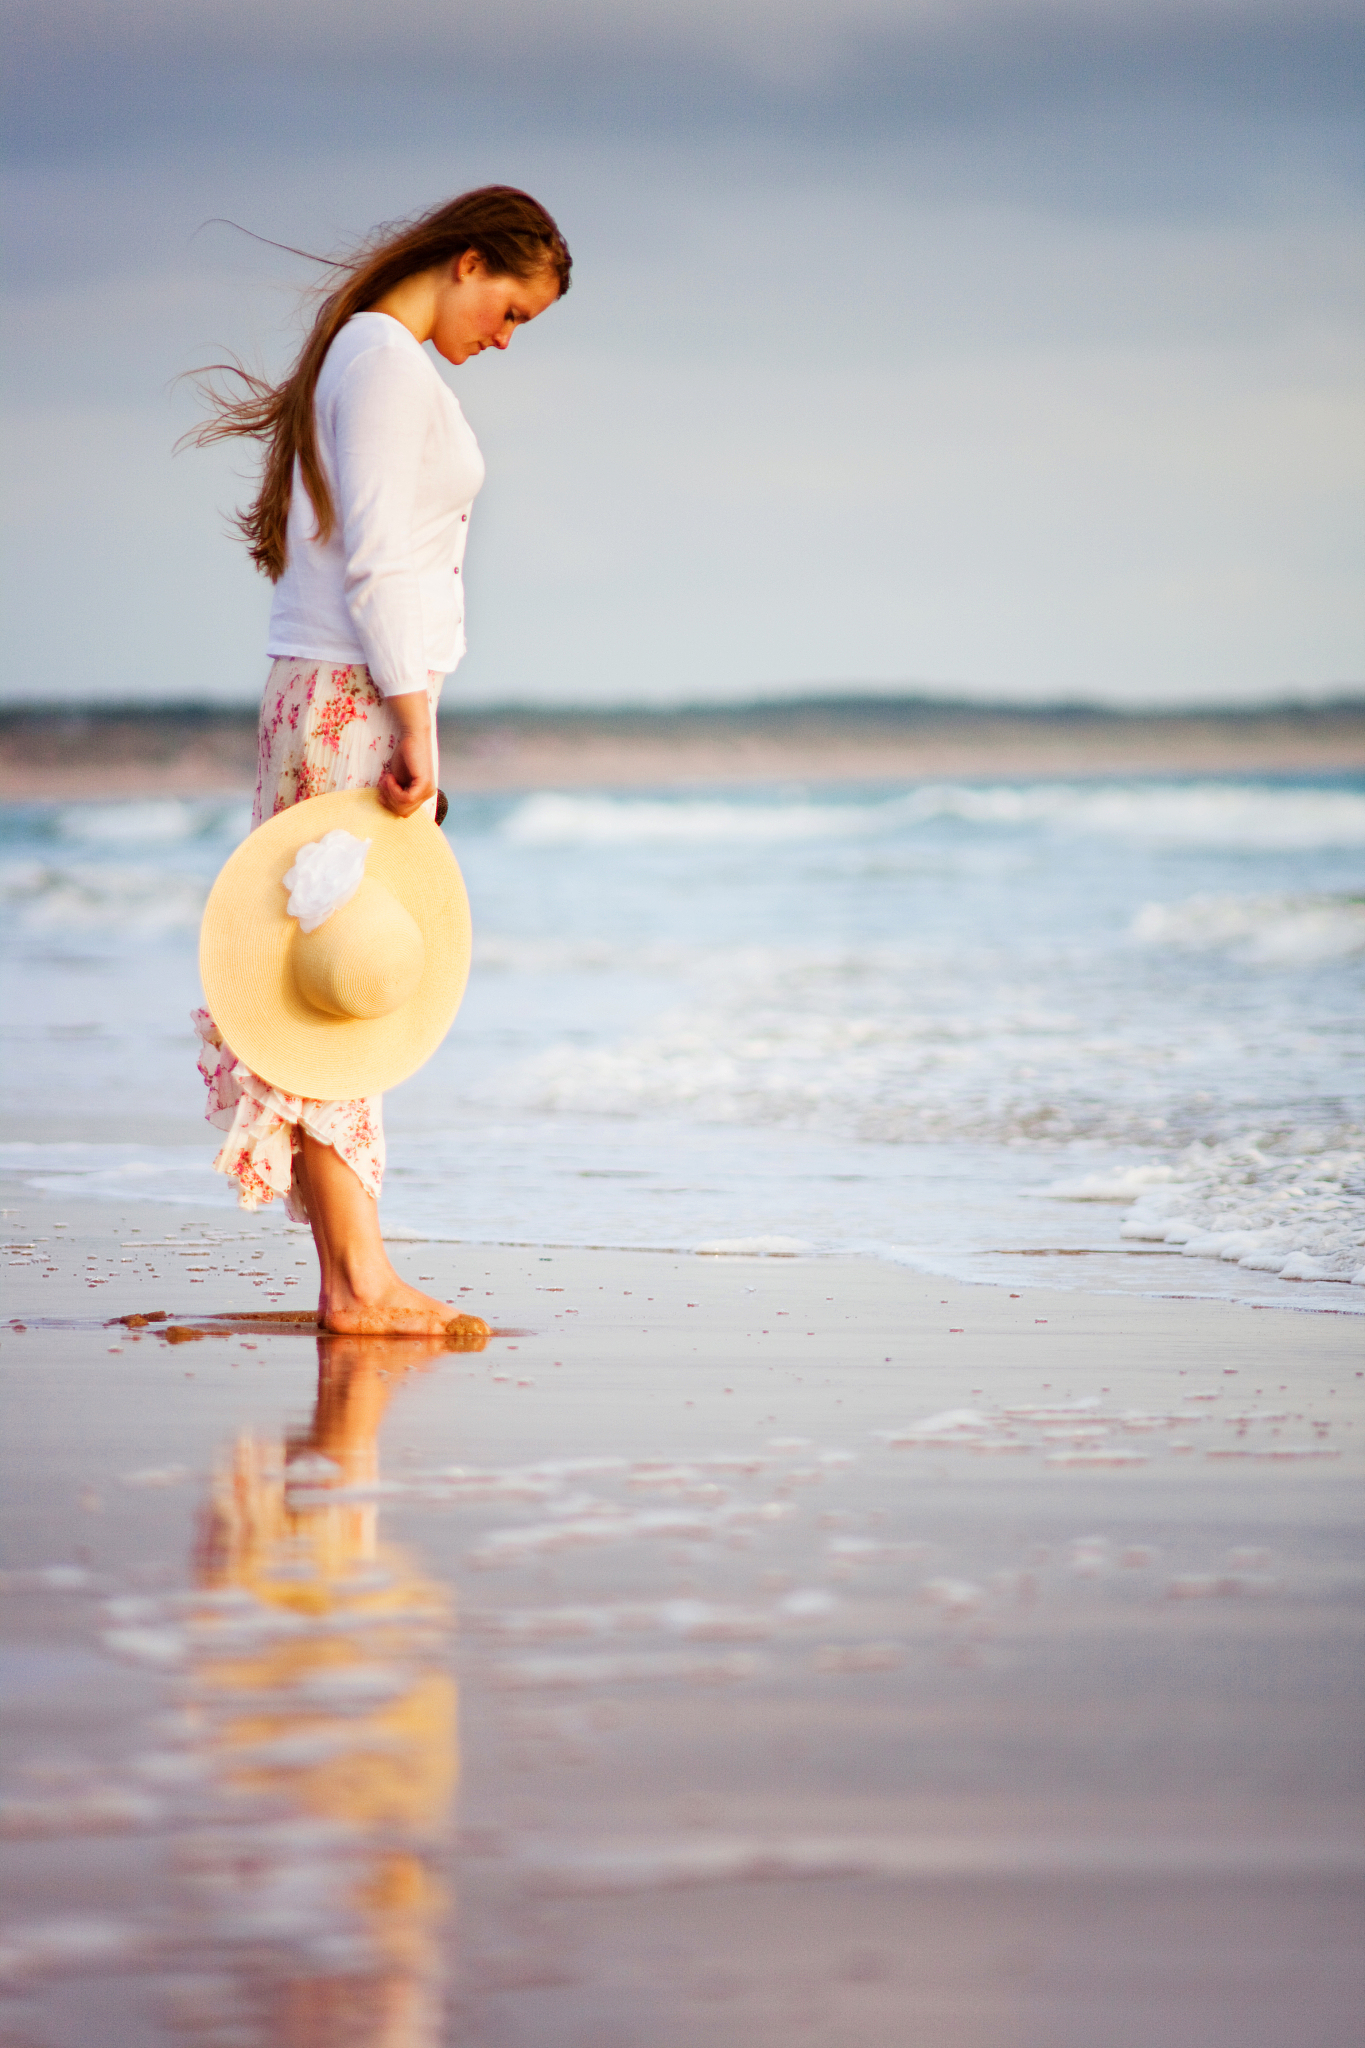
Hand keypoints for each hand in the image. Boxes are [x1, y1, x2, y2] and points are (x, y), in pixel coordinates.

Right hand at [378, 692, 435, 817]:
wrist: (412, 737)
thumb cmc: (404, 755)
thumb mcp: (397, 779)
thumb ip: (395, 792)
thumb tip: (384, 804)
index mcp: (422, 794)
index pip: (404, 812)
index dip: (389, 805)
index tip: (380, 794)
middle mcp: (428, 794)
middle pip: (403, 812)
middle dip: (388, 800)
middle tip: (383, 783)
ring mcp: (428, 790)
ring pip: (403, 806)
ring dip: (390, 793)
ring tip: (386, 778)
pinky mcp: (425, 785)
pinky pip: (406, 798)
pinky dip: (394, 789)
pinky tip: (391, 777)